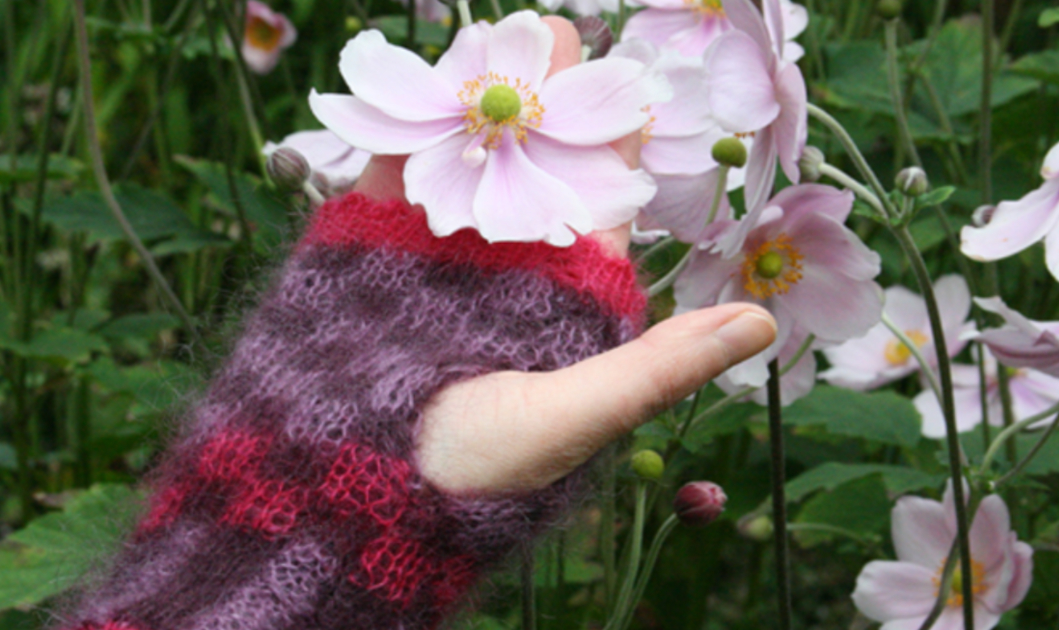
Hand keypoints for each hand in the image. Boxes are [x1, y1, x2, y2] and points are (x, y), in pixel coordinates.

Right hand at [355, 17, 777, 494]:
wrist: (348, 494)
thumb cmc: (470, 472)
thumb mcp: (575, 420)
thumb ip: (658, 367)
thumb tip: (762, 322)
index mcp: (562, 293)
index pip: (598, 199)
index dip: (612, 140)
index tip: (626, 86)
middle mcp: (506, 262)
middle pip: (533, 162)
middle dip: (544, 100)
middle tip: (554, 35)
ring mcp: (436, 247)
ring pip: (467, 153)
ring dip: (479, 100)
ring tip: (497, 44)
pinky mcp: (370, 242)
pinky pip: (397, 168)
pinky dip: (409, 123)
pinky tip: (427, 79)